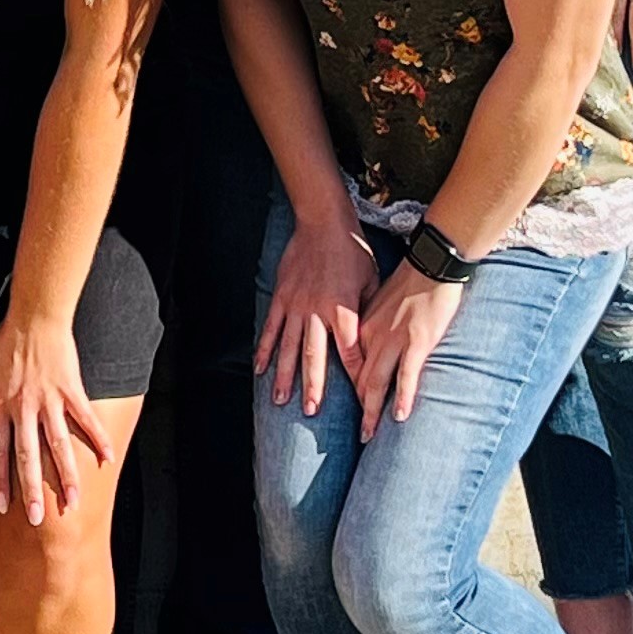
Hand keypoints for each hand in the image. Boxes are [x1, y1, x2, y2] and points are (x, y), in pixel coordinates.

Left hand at [0, 309, 113, 525]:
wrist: (33, 317)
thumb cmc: (3, 344)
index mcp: (0, 407)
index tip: (3, 507)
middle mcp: (24, 409)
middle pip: (28, 457)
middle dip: (31, 490)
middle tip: (36, 519)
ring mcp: (50, 401)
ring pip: (59, 446)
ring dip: (65, 476)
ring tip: (72, 502)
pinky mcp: (72, 391)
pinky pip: (86, 419)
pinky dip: (98, 439)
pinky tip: (108, 460)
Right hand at [257, 211, 379, 416]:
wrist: (324, 222)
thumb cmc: (353, 252)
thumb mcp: (371, 281)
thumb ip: (368, 312)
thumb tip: (372, 340)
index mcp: (344, 310)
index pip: (351, 352)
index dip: (355, 376)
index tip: (360, 399)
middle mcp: (317, 312)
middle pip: (315, 356)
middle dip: (314, 386)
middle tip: (311, 412)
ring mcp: (296, 305)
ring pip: (289, 347)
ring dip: (285, 375)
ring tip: (280, 401)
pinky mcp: (282, 297)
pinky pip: (272, 328)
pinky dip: (265, 349)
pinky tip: (260, 369)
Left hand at [347, 259, 461, 438]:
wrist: (429, 264)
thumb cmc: (408, 283)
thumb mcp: (380, 303)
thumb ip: (372, 325)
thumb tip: (368, 345)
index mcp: (363, 327)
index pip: (352, 366)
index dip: (351, 391)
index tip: (351, 411)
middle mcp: (373, 336)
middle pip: (360, 380)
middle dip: (360, 411)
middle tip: (361, 436)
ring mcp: (394, 340)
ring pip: (377, 382)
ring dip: (373, 412)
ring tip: (371, 434)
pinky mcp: (417, 342)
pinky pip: (406, 375)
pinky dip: (401, 397)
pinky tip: (399, 416)